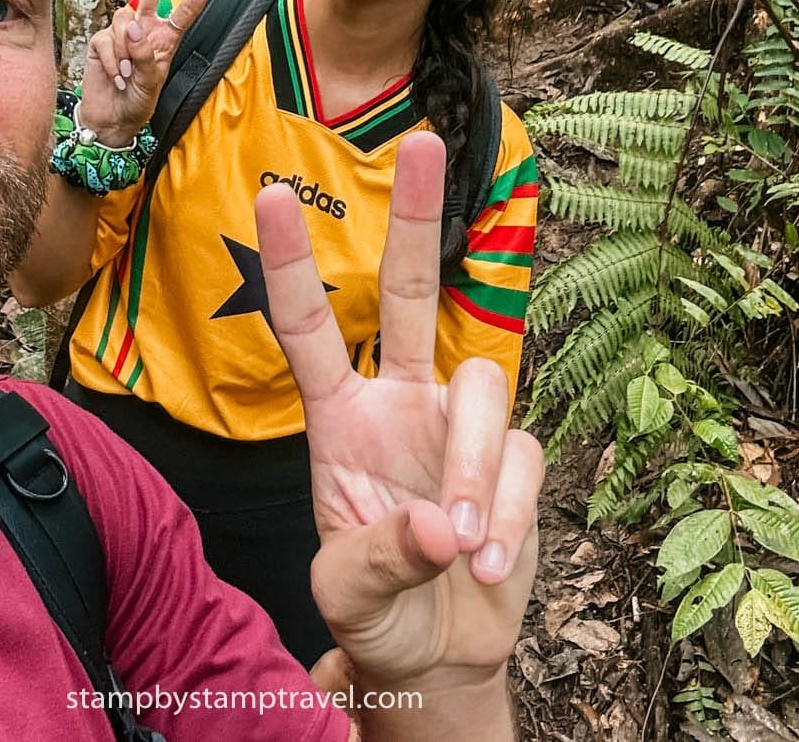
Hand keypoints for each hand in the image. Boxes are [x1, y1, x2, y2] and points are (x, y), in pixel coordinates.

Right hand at [79, 0, 217, 143]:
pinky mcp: (100, 40)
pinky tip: (116, 77)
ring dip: (125, 52)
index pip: (185, 10)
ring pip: (123, 21)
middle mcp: (145, 29)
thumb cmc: (138, 103)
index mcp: (166, 38)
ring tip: (127, 75)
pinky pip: (106, 40)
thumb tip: (132, 27)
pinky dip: (112, 61)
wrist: (112, 119)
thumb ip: (144, 57)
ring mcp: (121, 33)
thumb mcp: (151, 84)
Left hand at [255, 132, 542, 685]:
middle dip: (420, 216)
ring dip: (475, 470)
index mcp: (339, 418)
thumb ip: (379, 562)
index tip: (274, 193)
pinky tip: (489, 563)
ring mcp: (461, 424)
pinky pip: (524, 458)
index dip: (294, 262)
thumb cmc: (377, 611)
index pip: (309, 328)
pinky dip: (509, 515)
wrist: (441, 658)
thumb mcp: (346, 596)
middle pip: (414, 291)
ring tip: (463, 550)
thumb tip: (439, 529)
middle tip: (426, 141)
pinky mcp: (517, 457)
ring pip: (484, 387)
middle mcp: (401, 400)